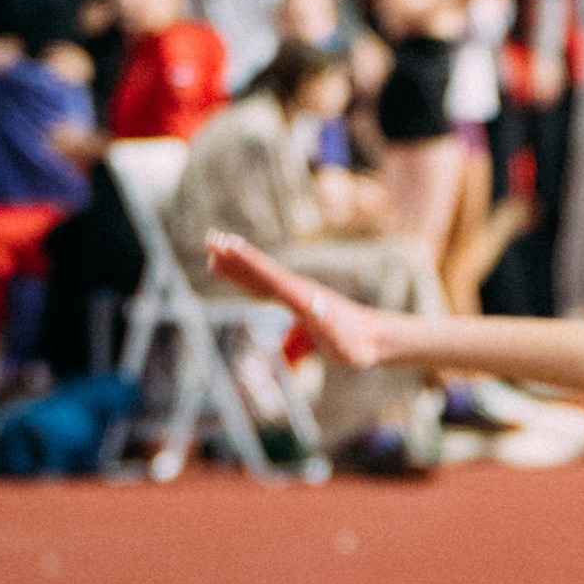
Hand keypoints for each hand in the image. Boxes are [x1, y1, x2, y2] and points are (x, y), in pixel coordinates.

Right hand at [204, 232, 398, 366]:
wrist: (373, 339)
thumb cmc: (356, 344)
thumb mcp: (342, 341)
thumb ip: (329, 326)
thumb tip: (316, 310)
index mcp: (303, 297)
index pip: (270, 277)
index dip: (248, 263)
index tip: (228, 247)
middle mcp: (298, 290)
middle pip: (261, 271)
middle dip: (235, 257)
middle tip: (210, 239)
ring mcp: (297, 294)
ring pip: (260, 278)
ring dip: (237, 265)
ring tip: (213, 252)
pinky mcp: (296, 302)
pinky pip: (265, 289)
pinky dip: (247, 281)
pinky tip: (235, 276)